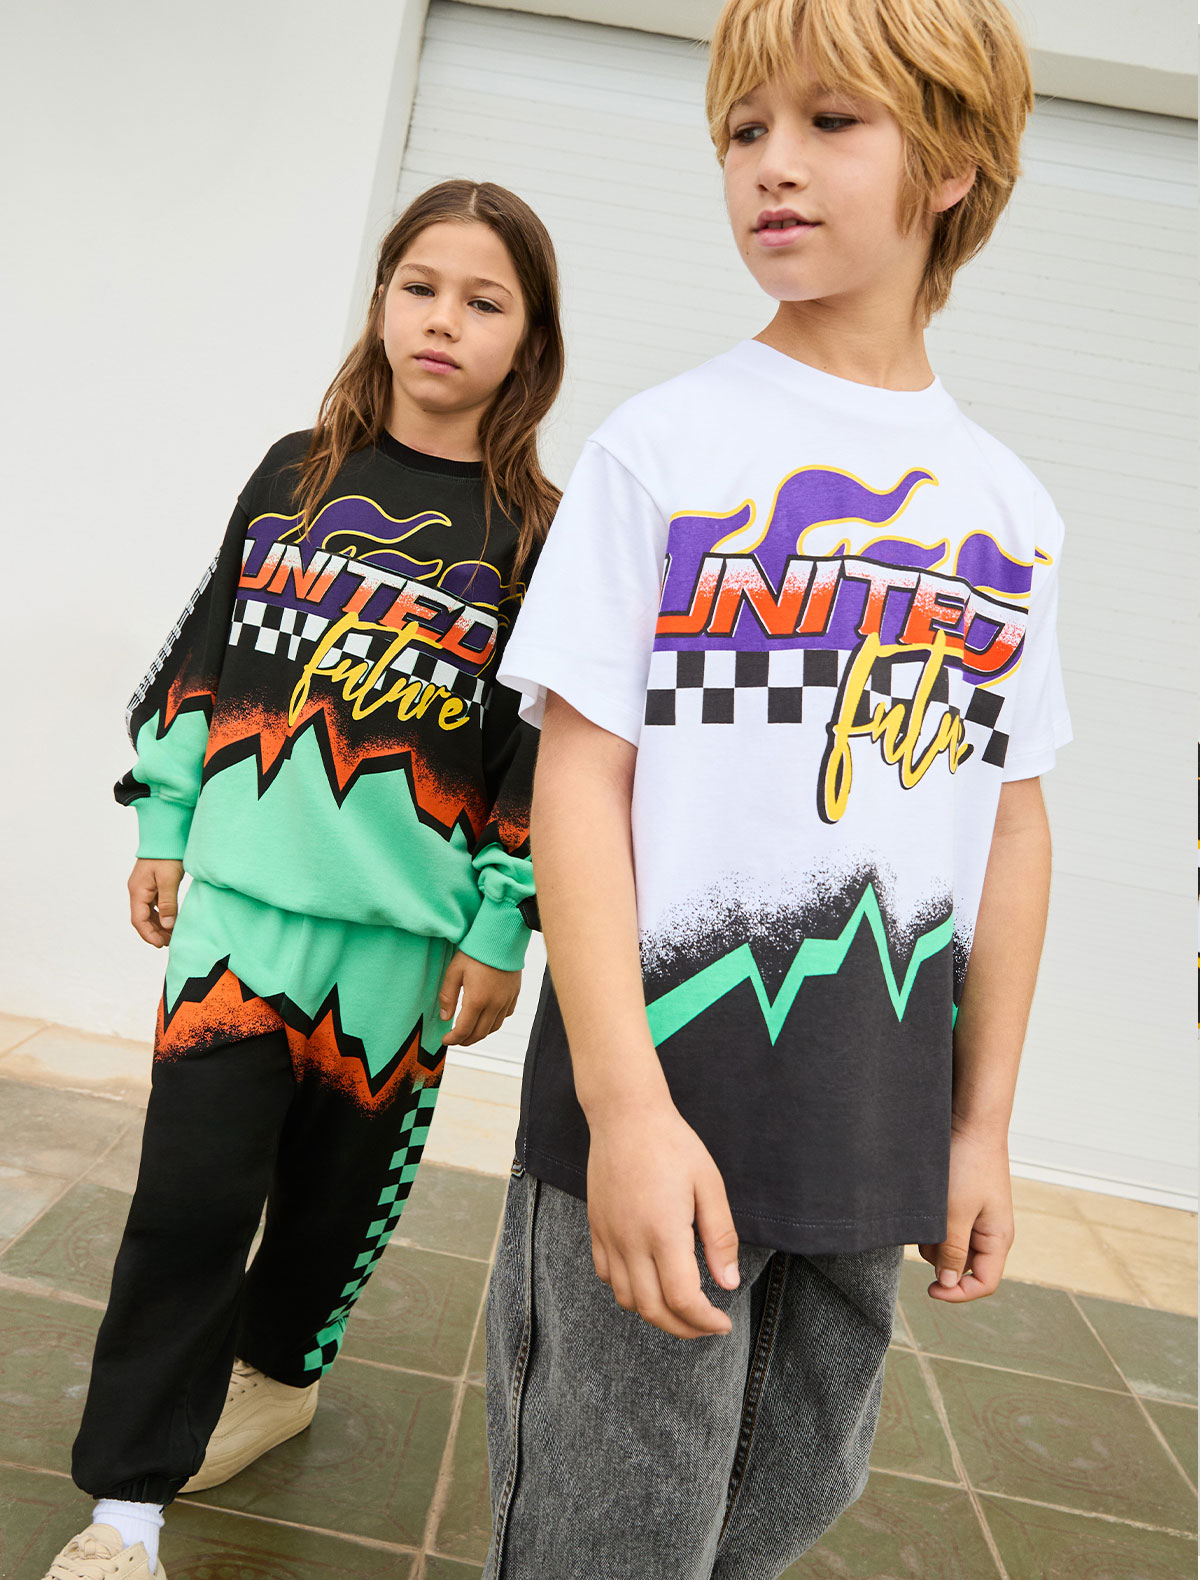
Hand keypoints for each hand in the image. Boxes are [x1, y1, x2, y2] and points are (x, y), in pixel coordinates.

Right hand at [128, 858, 183, 947]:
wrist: (166, 836)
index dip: (149, 934)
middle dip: (154, 933)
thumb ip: (168, 903)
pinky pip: (153, 906)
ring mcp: (143, 888)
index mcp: (137, 891)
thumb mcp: (169, 880)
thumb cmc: (167, 856)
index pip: (138, 920)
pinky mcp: (151, 885)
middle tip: (169, 943)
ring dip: (158, 925)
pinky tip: (171, 921)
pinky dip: (161, 915)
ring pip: (147, 913)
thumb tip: (168, 925)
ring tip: (172, 935)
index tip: (161, 944)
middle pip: (141, 919)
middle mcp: (137, 891)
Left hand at [438, 952, 520, 1045]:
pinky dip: (494, 1022)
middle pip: (480, 1033)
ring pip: (494, 1028)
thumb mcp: (454, 971)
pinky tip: (486, 1017)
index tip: (445, 1040)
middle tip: (455, 1040)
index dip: (453, 1039)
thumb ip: (447, 996)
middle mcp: (494, 1004)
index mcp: (477, 1000)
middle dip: (465, 1040)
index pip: (463, 1030)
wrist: (501, 936)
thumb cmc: (475, 951)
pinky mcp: (514, 994)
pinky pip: (505, 1016)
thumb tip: (445, 1017)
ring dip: (480, 1034)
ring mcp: (506, 1000)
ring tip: (469, 1032)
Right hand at [586, 1098, 739, 1339]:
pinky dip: (629, 1291)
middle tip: (707, 1325)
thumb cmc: (672, 1144)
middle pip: (653, 1310)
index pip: (682, 1299)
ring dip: (655, 1313)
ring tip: (680, 1307)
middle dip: (683, 1328)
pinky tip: (649, 1280)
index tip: (722, 1322)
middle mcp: (631, 1241)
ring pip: (627, 1299)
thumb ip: (720, 1237)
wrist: (625, 1115)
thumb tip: (727, 1282)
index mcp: (663, 1231)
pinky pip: (607, 1275)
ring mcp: (609, 1236)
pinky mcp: (596, 1227)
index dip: (704, 1321)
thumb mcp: (709, 1184)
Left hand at [918, 1127, 1013, 1302]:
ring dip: (936, 1239)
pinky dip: (935, 1222)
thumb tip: (949, 1284)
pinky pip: (947, 1227)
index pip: (983, 1284)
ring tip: (932, 1210)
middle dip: (942, 1258)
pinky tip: (931, 1202)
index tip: (929, 1289)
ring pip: (951, 1247)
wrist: (971, 1123)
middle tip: (930, 1231)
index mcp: (999, 1239)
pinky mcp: (965, 1204)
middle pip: (964, 1266)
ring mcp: (978, 1218)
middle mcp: (991, 1233)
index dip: (957, 1293)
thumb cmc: (968, 1165)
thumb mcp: (956, 1213)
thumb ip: (953, 1251)